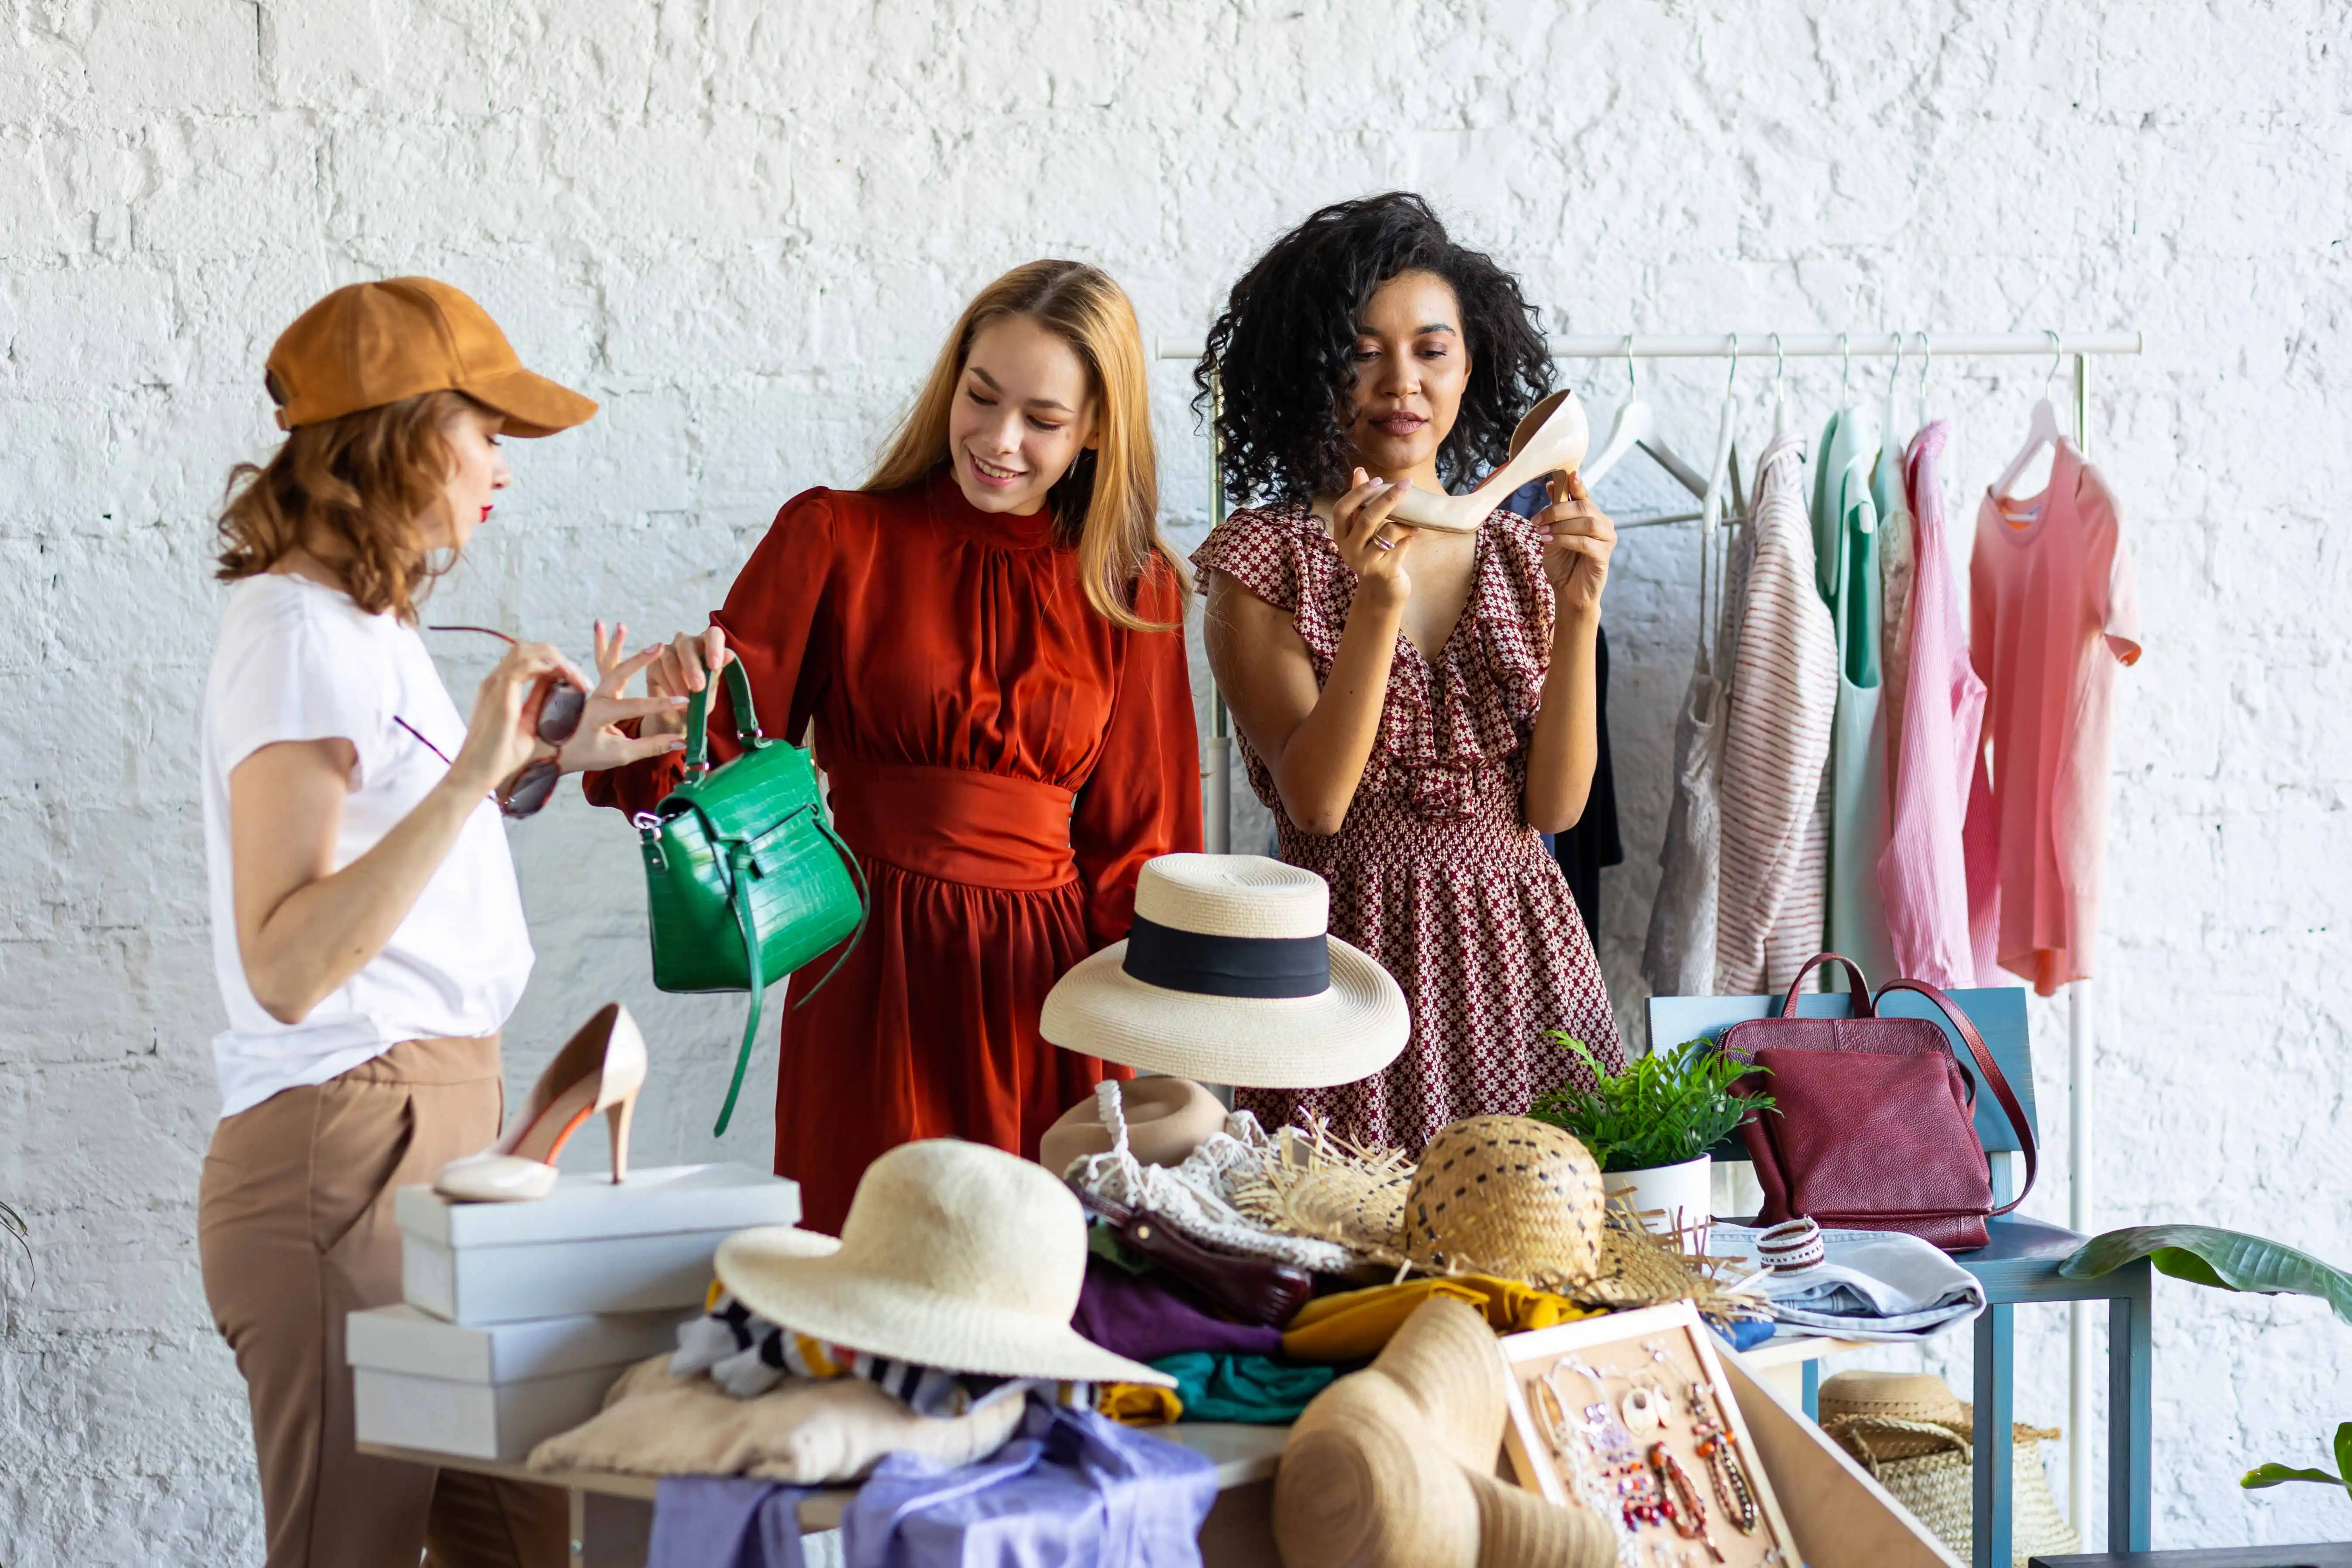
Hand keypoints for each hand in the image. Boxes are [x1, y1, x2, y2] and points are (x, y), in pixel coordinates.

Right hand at [452, 640, 583, 795]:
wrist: (478, 773)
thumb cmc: (502, 755)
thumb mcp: (529, 723)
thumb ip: (539, 701)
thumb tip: (557, 685)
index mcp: (501, 686)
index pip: (530, 658)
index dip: (557, 665)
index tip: (579, 684)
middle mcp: (496, 680)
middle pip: (530, 649)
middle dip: (560, 658)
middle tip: (582, 681)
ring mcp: (495, 683)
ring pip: (528, 651)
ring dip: (558, 661)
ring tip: (579, 680)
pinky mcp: (498, 692)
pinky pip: (525, 663)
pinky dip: (549, 665)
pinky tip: (567, 678)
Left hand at [555, 622, 691, 773]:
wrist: (553, 752)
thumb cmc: (586, 755)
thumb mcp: (620, 755)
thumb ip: (651, 746)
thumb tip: (681, 741)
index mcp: (599, 714)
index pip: (636, 705)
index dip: (662, 704)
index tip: (685, 702)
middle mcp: (593, 698)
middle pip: (618, 673)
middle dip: (640, 659)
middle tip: (660, 646)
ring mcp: (589, 691)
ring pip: (605, 663)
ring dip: (614, 644)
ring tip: (620, 626)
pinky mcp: (589, 689)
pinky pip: (599, 666)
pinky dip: (604, 648)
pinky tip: (607, 631)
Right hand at [638, 627, 733, 739]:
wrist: (677, 717)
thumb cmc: (698, 700)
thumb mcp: (710, 691)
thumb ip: (716, 673)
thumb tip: (729, 654)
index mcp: (707, 645)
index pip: (713, 634)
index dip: (714, 647)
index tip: (714, 666)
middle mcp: (687, 643)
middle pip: (687, 644)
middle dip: (693, 667)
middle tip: (698, 688)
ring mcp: (668, 650)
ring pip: (670, 657)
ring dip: (678, 680)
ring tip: (685, 700)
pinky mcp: (653, 662)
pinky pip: (658, 668)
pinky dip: (667, 685)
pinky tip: (673, 699)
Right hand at [1330, 468, 1417, 610]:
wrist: (1381, 593)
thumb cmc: (1373, 554)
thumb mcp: (1364, 530)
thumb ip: (1361, 503)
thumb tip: (1359, 471)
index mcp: (1341, 536)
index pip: (1341, 509)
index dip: (1358, 493)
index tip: (1377, 479)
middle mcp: (1349, 550)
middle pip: (1367, 518)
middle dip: (1388, 498)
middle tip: (1406, 484)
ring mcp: (1366, 563)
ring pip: (1388, 532)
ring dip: (1405, 522)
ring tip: (1412, 521)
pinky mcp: (1385, 572)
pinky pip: (1402, 546)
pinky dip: (1410, 537)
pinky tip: (1413, 534)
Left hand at [1540, 470, 1615, 617]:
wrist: (1568, 592)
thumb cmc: (1563, 562)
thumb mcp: (1553, 533)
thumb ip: (1555, 511)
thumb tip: (1551, 484)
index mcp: (1593, 516)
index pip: (1585, 496)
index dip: (1576, 485)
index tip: (1566, 475)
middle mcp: (1604, 525)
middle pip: (1584, 507)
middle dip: (1557, 510)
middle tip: (1537, 520)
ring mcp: (1607, 540)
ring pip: (1586, 523)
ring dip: (1560, 526)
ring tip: (1542, 533)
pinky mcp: (1603, 556)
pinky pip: (1584, 542)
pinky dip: (1565, 540)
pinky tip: (1550, 542)